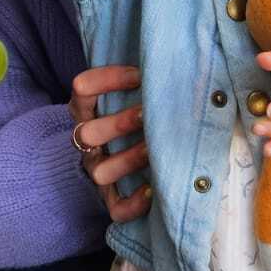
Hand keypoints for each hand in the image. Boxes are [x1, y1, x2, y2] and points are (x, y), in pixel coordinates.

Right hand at [68, 65, 150, 223]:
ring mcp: (97, 169)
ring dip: (127, 160)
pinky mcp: (110, 198)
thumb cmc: (139, 117)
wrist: (124, 159)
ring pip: (100, 172)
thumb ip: (148, 83)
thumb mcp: (134, 96)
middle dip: (117, 124)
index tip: (139, 76)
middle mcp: (87, 141)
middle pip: (85, 133)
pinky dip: (133, 203)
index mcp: (87, 111)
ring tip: (153, 151)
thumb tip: (188, 63)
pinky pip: (115, 207)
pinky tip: (152, 190)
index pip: (82, 89)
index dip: (106, 80)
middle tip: (146, 114)